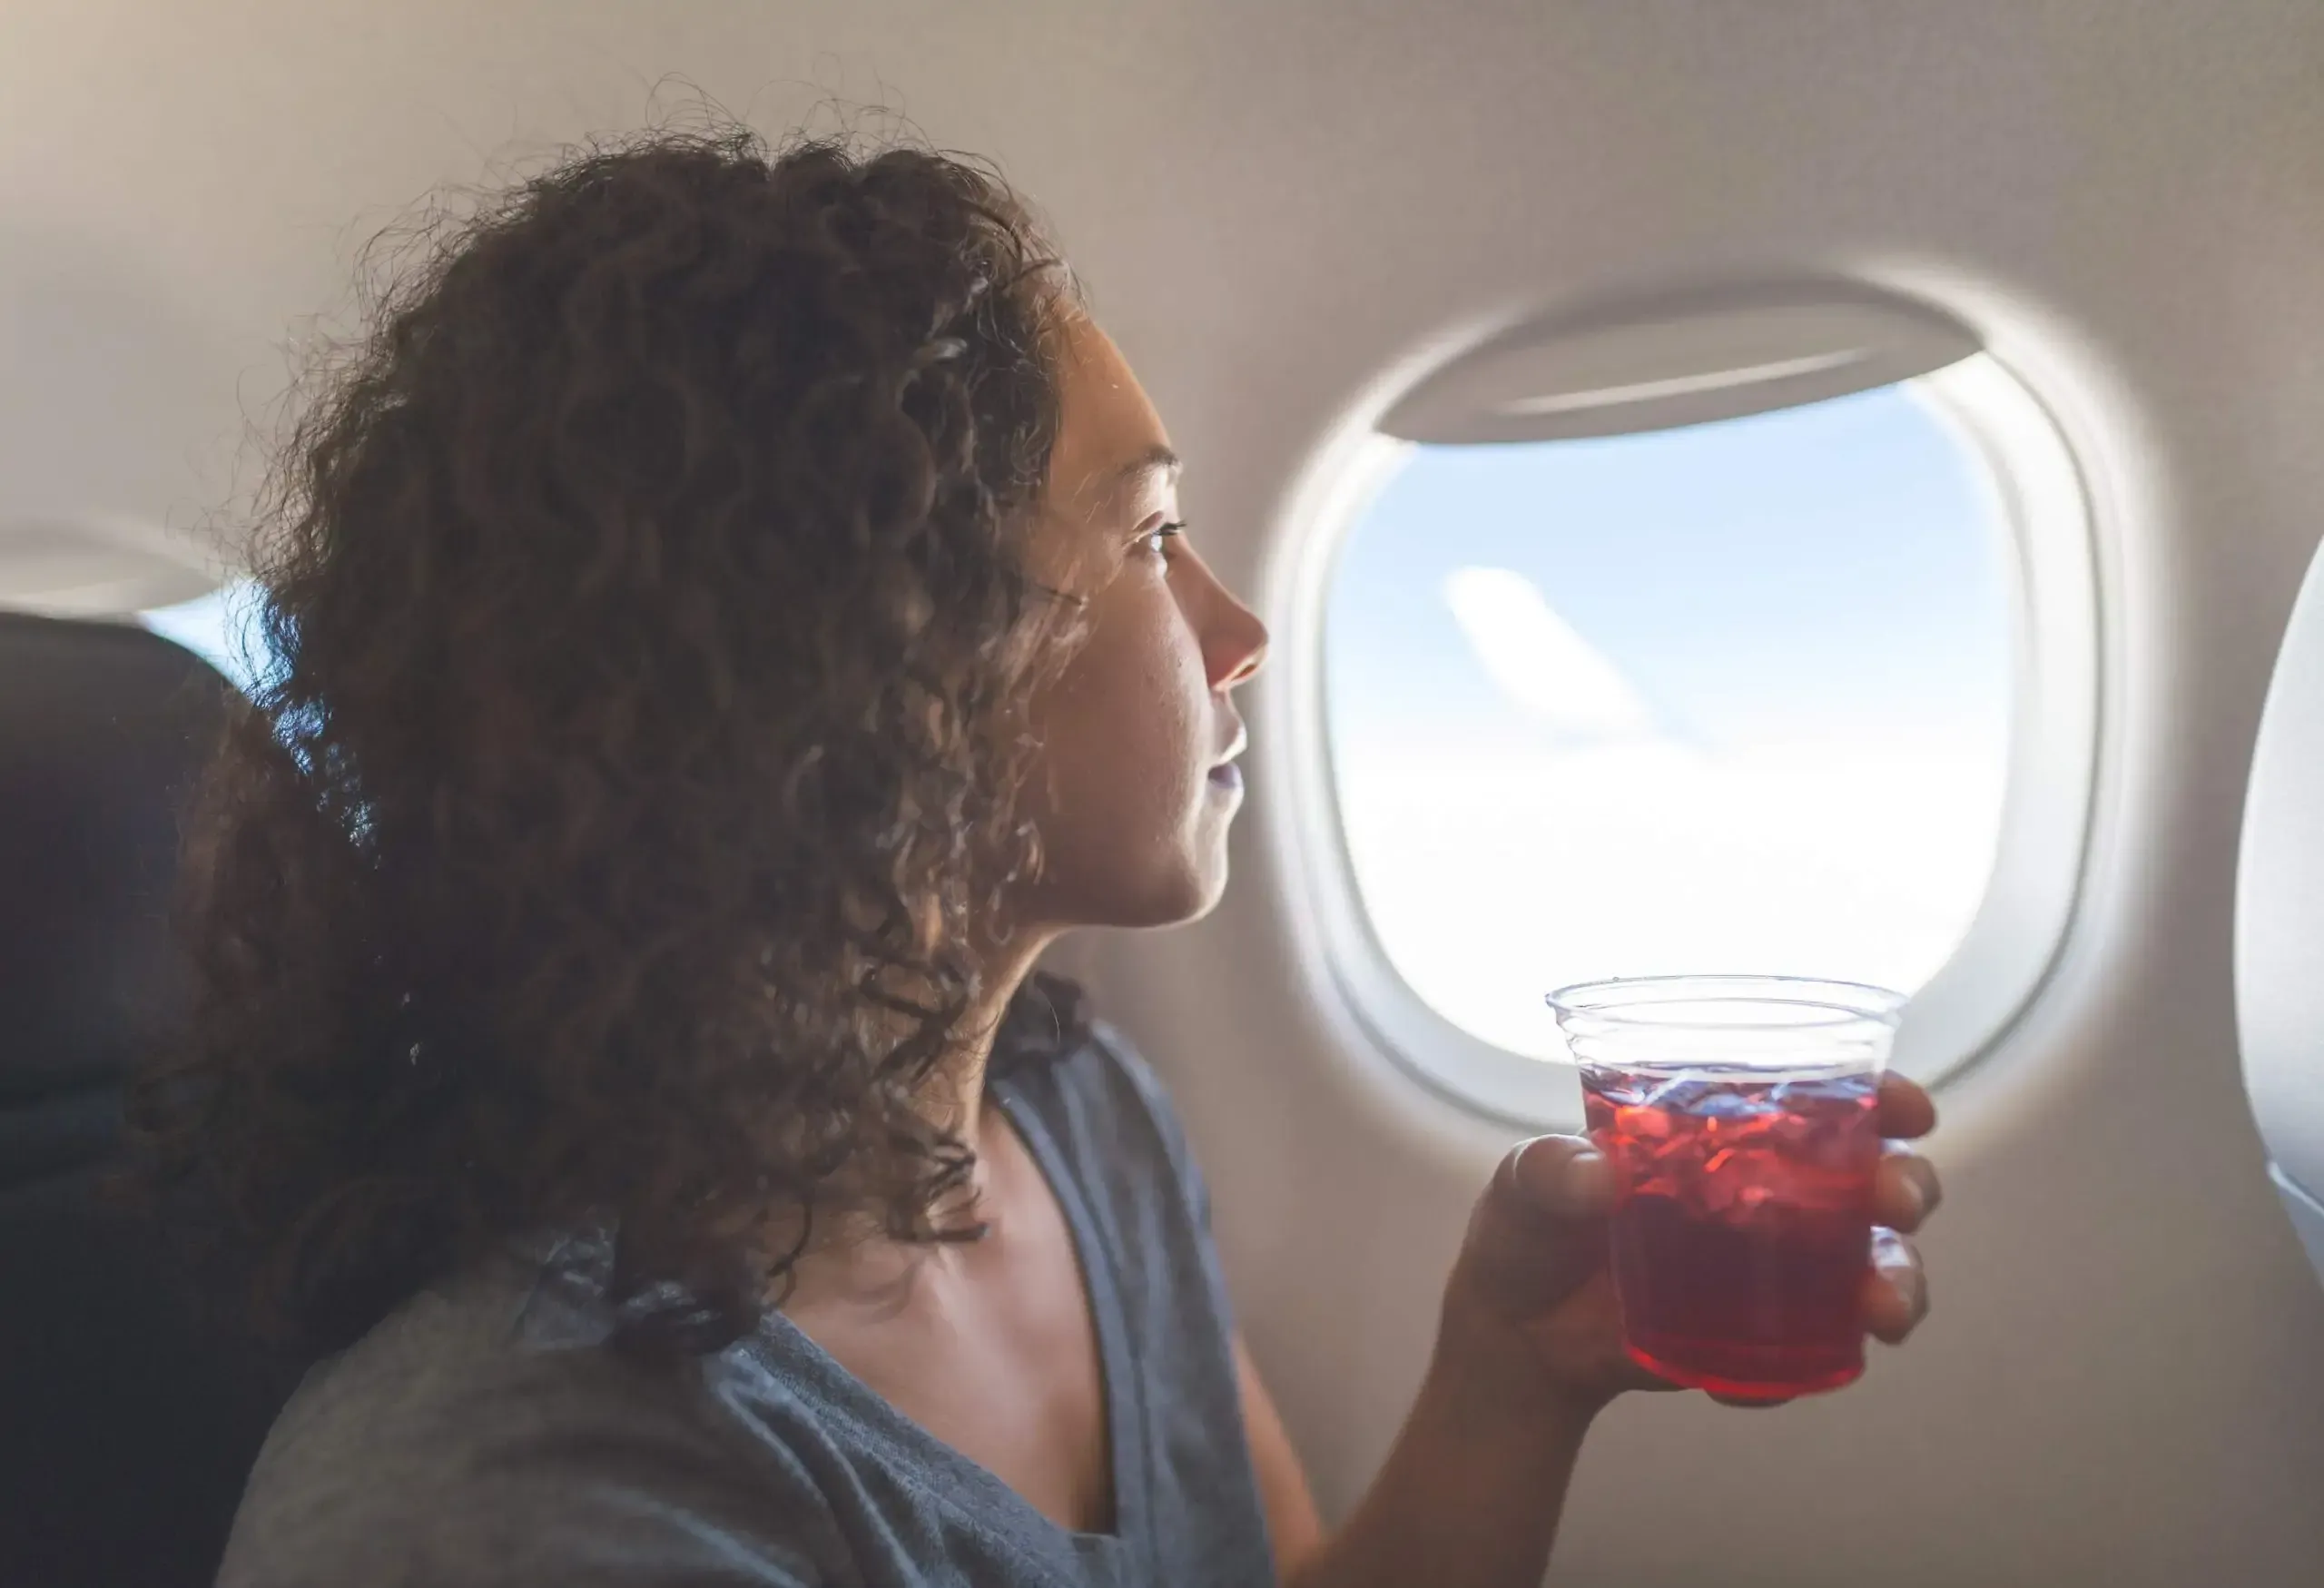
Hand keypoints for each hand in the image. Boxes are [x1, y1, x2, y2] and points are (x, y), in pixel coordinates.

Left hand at [1435, 1073, 1939, 1419]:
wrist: (1518, 1338)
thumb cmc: (1526, 1233)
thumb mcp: (1519, 1188)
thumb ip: (1546, 1172)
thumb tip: (1598, 1176)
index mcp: (1718, 1128)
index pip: (1817, 1094)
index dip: (1879, 1094)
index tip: (1909, 1108)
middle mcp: (1765, 1188)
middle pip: (1871, 1177)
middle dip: (1906, 1185)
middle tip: (1896, 1205)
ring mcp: (1773, 1264)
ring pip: (1872, 1263)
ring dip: (1896, 1282)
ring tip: (1883, 1311)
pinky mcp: (1763, 1333)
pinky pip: (1813, 1349)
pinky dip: (1805, 1367)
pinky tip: (1749, 1387)